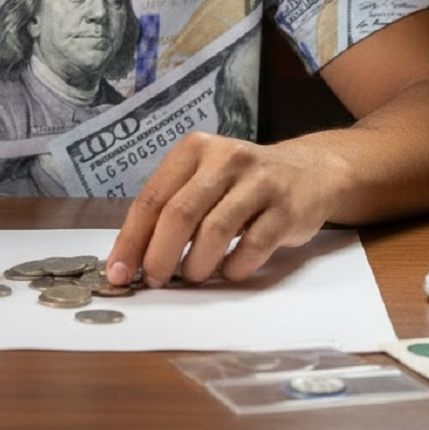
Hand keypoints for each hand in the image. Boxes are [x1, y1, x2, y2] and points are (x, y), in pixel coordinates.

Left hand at [104, 132, 348, 286]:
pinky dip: (234, 267)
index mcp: (195, 149)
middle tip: (155, 280)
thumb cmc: (243, 184)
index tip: (118, 272)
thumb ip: (173, 208)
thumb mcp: (205, 179)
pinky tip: (229, 270)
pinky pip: (253, 246)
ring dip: (197, 265)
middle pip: (179, 214)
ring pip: (214, 231)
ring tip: (194, 275)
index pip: (152, 197)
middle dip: (160, 256)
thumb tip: (131, 257)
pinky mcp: (286, 208)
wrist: (310, 172)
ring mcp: (259, 181)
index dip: (132, 239)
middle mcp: (226, 158)